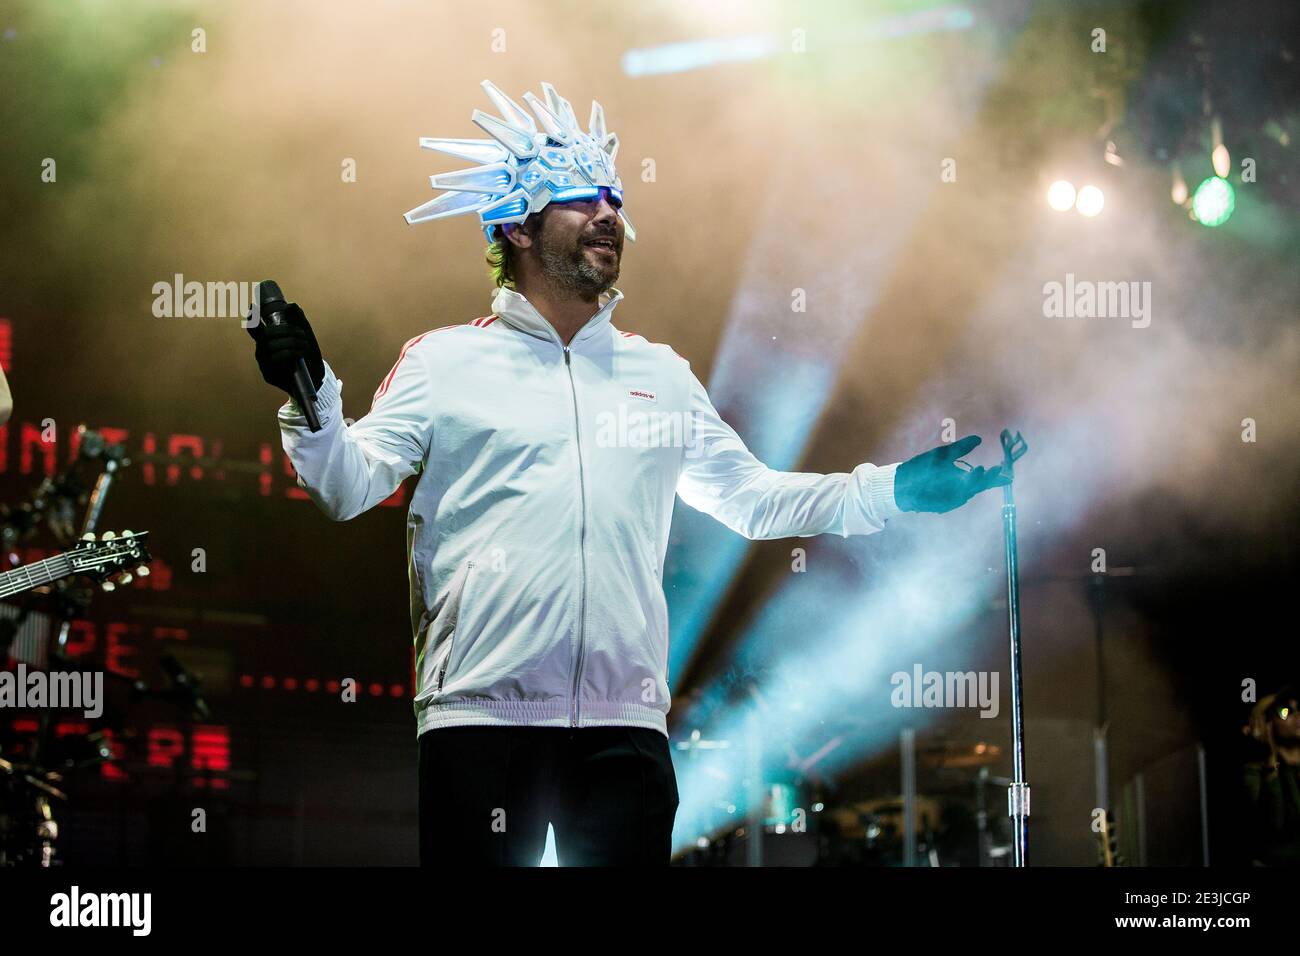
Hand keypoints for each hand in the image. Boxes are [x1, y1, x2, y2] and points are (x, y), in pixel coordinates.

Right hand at [246, 297, 324, 396]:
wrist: (315, 376)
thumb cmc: (307, 354)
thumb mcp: (306, 335)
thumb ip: (299, 320)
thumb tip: (290, 305)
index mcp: (267, 339)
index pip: (255, 328)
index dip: (252, 318)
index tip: (252, 307)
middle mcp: (262, 350)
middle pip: (266, 334)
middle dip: (285, 330)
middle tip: (302, 334)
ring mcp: (263, 363)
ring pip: (272, 346)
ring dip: (292, 342)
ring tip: (305, 345)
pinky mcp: (268, 374)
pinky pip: (276, 359)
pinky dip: (291, 353)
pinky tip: (300, 355)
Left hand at [894, 435, 1010, 512]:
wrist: (904, 481)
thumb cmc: (925, 467)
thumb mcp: (944, 455)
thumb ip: (961, 448)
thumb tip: (978, 439)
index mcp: (964, 478)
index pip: (983, 478)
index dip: (995, 477)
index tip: (1007, 472)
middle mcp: (961, 489)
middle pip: (978, 485)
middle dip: (986, 478)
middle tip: (994, 470)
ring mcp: (953, 497)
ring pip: (967, 492)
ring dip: (973, 483)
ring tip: (979, 470)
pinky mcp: (942, 504)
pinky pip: (953, 500)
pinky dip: (958, 495)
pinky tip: (963, 487)